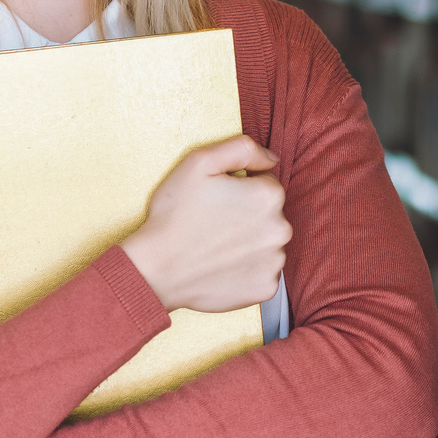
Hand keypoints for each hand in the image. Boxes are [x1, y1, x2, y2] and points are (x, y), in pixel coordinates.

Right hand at [120, 134, 289, 313]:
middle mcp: (280, 229)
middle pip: (269, 214)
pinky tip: (221, 265)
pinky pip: (262, 271)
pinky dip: (246, 269)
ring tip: (215, 245)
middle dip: (247, 214)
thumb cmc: (175, 214)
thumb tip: (271, 158)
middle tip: (213, 222)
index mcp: (269, 196)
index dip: (240, 188)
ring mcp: (274, 262)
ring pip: (266, 243)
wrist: (157, 268)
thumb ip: (242, 148)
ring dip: (248, 242)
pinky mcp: (266, 289)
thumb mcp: (200, 161)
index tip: (217, 199)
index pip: (265, 183)